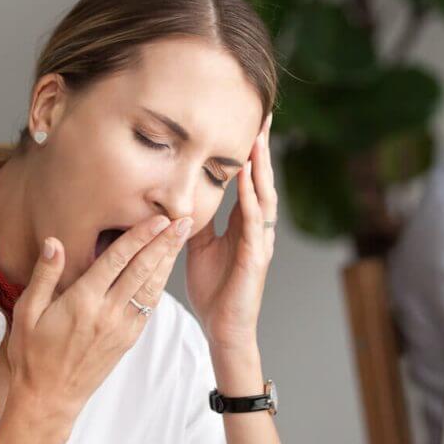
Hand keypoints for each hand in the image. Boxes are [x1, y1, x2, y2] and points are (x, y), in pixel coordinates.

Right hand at [5, 213, 191, 425]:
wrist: (49, 398)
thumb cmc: (32, 354)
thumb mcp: (26, 312)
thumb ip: (44, 275)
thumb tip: (54, 242)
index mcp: (83, 302)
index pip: (118, 260)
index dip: (140, 236)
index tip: (158, 218)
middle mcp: (107, 313)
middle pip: (143, 270)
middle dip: (164, 243)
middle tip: (184, 220)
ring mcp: (121, 328)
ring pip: (151, 288)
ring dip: (168, 261)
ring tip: (182, 238)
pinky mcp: (127, 341)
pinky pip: (148, 307)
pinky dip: (160, 285)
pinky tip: (166, 270)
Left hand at [184, 113, 275, 353]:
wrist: (222, 328)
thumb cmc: (213, 289)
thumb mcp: (198, 246)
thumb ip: (195, 220)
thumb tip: (180, 196)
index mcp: (243, 224)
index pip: (248, 180)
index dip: (248, 152)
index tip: (247, 121)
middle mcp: (256, 228)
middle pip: (262, 180)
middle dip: (262, 148)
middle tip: (263, 115)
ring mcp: (259, 242)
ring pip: (264, 196)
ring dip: (261, 167)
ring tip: (259, 138)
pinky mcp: (256, 258)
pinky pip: (254, 224)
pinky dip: (252, 200)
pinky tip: (249, 181)